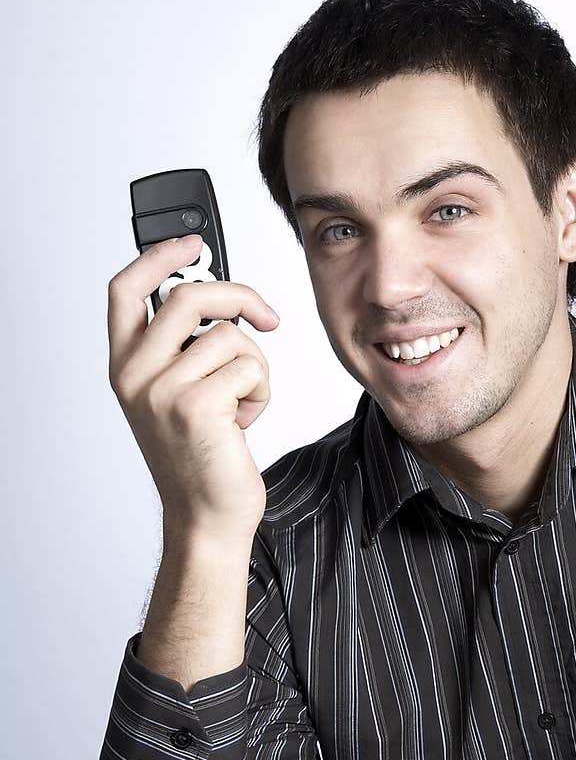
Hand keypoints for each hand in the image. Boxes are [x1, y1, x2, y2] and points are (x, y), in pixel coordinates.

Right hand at [107, 235, 279, 538]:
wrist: (208, 517)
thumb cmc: (201, 459)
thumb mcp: (178, 395)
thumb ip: (182, 348)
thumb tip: (221, 299)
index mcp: (125, 366)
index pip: (126, 289)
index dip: (159, 255)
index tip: (195, 242)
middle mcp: (135, 375)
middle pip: (190, 296)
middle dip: (240, 298)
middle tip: (266, 318)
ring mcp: (162, 390)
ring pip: (231, 337)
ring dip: (254, 368)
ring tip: (240, 405)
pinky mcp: (197, 406)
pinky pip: (249, 367)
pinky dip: (261, 392)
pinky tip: (244, 422)